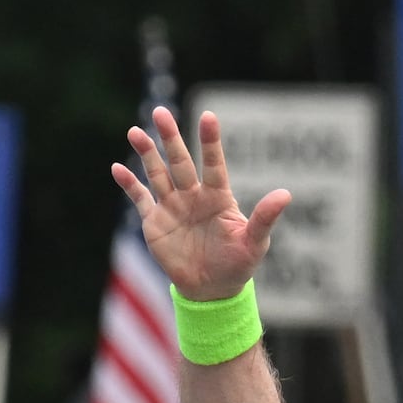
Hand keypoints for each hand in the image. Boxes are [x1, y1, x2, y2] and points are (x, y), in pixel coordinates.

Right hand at [113, 106, 291, 303]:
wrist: (212, 290)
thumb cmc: (238, 263)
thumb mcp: (255, 243)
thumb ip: (264, 217)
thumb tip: (285, 194)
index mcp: (218, 196)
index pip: (214, 163)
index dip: (210, 141)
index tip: (208, 116)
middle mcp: (193, 195)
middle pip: (180, 161)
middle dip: (170, 138)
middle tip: (160, 112)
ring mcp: (172, 206)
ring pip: (157, 174)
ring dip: (146, 153)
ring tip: (135, 132)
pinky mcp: (155, 221)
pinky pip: (140, 198)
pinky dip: (129, 184)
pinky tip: (117, 168)